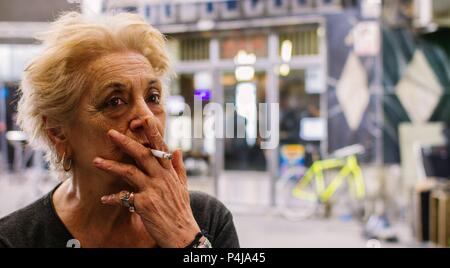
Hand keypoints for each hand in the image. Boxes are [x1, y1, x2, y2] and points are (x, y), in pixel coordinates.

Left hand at [92, 116, 199, 247]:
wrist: (183, 234)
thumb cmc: (181, 211)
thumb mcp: (183, 186)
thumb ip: (178, 167)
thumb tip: (177, 149)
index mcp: (170, 173)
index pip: (161, 148)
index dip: (153, 132)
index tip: (144, 118)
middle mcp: (162, 179)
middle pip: (143, 155)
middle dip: (126, 142)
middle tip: (111, 133)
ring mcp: (153, 191)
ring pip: (130, 172)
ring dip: (111, 166)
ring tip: (96, 161)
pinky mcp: (144, 205)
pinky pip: (125, 197)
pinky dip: (114, 197)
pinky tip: (104, 198)